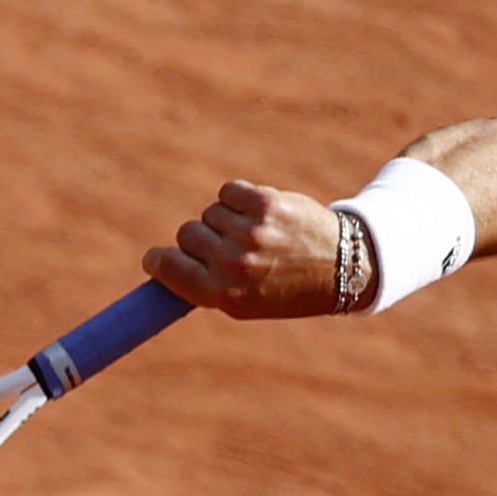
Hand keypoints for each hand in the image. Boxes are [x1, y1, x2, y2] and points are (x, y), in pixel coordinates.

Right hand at [142, 180, 342, 318]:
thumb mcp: (244, 303)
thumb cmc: (284, 289)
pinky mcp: (265, 203)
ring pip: (210, 212)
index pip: (169, 268)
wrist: (340, 267)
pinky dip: (238, 200)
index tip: (156, 259)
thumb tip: (158, 268)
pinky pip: (228, 192)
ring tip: (255, 235)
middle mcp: (236, 264)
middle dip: (201, 240)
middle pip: (187, 234)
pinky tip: (260, 215)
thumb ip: (203, 286)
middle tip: (228, 249)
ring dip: (225, 220)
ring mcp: (251, 232)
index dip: (158, 261)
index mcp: (226, 294)